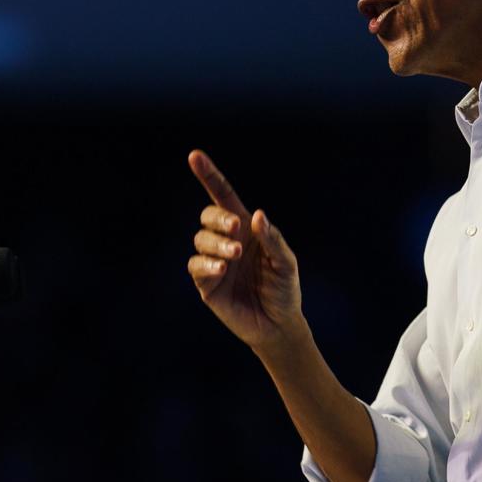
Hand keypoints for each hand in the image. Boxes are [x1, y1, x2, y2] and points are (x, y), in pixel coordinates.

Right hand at [185, 150, 304, 351]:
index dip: (208, 175)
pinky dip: (206, 264)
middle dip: (219, 219)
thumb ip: (273, 239)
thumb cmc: (285, 290)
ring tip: (234, 257)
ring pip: (201, 239)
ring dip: (216, 243)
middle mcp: (226, 241)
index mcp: (245, 228)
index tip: (195, 156)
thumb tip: (257, 216)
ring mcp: (214, 261)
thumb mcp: (286, 262)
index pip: (222, 196)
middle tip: (237, 229)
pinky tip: (221, 270)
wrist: (278, 325)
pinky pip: (195, 266)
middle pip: (208, 215)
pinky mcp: (206, 284)